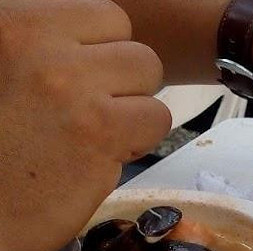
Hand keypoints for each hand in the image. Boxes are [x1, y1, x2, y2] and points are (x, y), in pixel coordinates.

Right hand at [0, 0, 170, 250]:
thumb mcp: (5, 69)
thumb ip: (45, 51)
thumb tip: (101, 47)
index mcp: (12, 23)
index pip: (104, 15)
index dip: (104, 52)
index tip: (82, 79)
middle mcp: (39, 46)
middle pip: (133, 45)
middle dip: (124, 80)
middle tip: (91, 111)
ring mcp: (70, 86)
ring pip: (149, 75)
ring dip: (133, 107)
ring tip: (93, 132)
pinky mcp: (98, 130)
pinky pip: (157, 118)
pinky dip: (139, 139)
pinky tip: (100, 155)